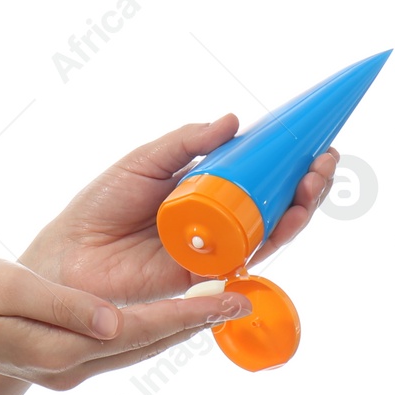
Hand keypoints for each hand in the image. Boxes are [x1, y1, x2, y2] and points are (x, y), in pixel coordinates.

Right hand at [0, 255, 253, 391]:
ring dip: (173, 329)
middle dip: (194, 323)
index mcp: (61, 348)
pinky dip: (143, 330)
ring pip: (134, 348)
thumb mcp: (9, 290)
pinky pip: (113, 348)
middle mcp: (69, 367)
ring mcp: (62, 371)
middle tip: (241, 301)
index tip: (231, 299)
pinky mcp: (55, 364)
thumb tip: (113, 321)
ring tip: (211, 306)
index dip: (188, 313)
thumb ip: (63, 306)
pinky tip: (157, 317)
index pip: (140, 329)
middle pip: (147, 344)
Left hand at [18, 114, 339, 306]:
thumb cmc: (99, 206)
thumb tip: (233, 120)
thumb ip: (185, 143)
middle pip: (273, 198)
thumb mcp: (143, 162)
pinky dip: (276, 237)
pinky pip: (251, 256)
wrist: (71, 254)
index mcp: (199, 184)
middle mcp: (214, 215)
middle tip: (323, 159)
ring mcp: (215, 244)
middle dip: (305, 180)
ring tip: (314, 183)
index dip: (285, 155)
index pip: (253, 168)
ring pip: (272, 227)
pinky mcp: (210, 273)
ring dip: (300, 206)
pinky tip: (290, 218)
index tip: (311, 135)